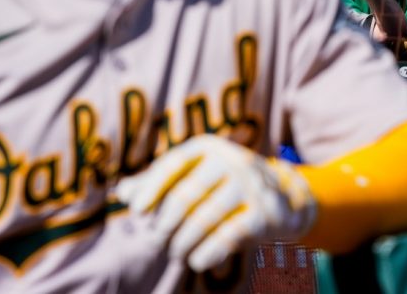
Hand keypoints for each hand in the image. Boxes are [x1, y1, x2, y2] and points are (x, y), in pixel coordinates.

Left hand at [116, 135, 315, 272]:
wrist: (283, 196)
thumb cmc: (223, 187)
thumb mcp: (194, 177)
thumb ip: (158, 183)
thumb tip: (123, 192)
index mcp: (209, 147)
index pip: (174, 164)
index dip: (151, 187)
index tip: (137, 212)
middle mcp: (232, 159)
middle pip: (185, 196)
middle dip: (165, 224)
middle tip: (158, 240)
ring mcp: (252, 185)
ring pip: (203, 219)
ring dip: (182, 243)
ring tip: (176, 252)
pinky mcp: (265, 211)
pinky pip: (227, 236)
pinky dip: (207, 253)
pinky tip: (197, 260)